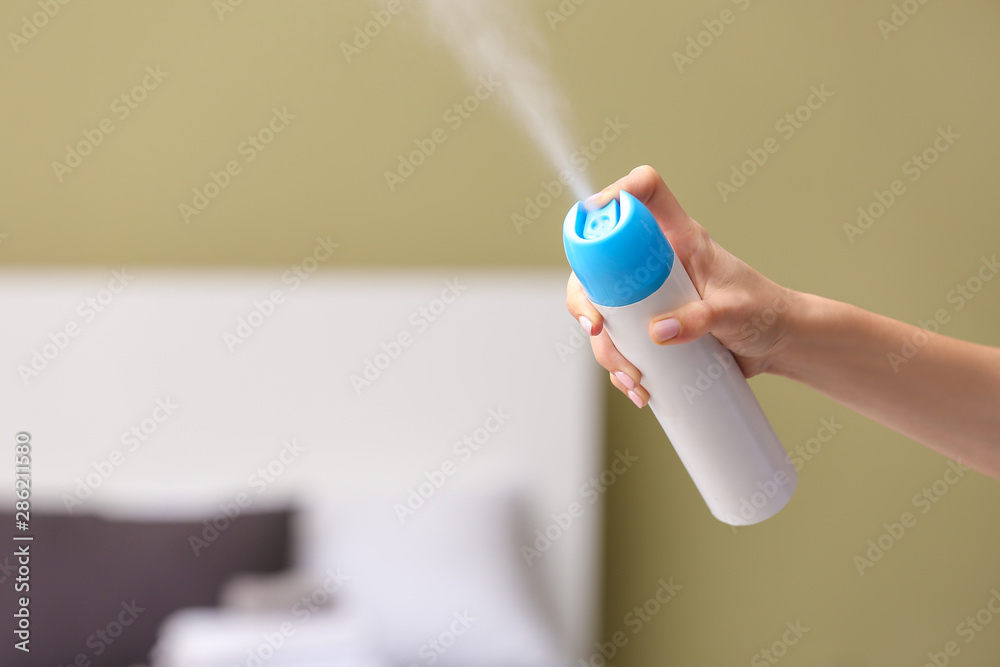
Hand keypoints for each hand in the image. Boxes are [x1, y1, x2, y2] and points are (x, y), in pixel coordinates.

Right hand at [566, 165, 799, 406]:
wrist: (776, 343)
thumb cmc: (764, 311)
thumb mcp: (735, 312)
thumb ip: (701, 319)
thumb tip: (658, 332)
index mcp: (680, 238)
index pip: (647, 192)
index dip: (618, 192)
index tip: (595, 214)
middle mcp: (655, 261)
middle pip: (598, 260)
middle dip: (584, 297)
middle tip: (596, 327)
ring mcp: (647, 294)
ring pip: (601, 310)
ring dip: (606, 347)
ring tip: (633, 377)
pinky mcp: (646, 324)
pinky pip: (617, 341)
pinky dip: (618, 366)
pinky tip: (637, 387)